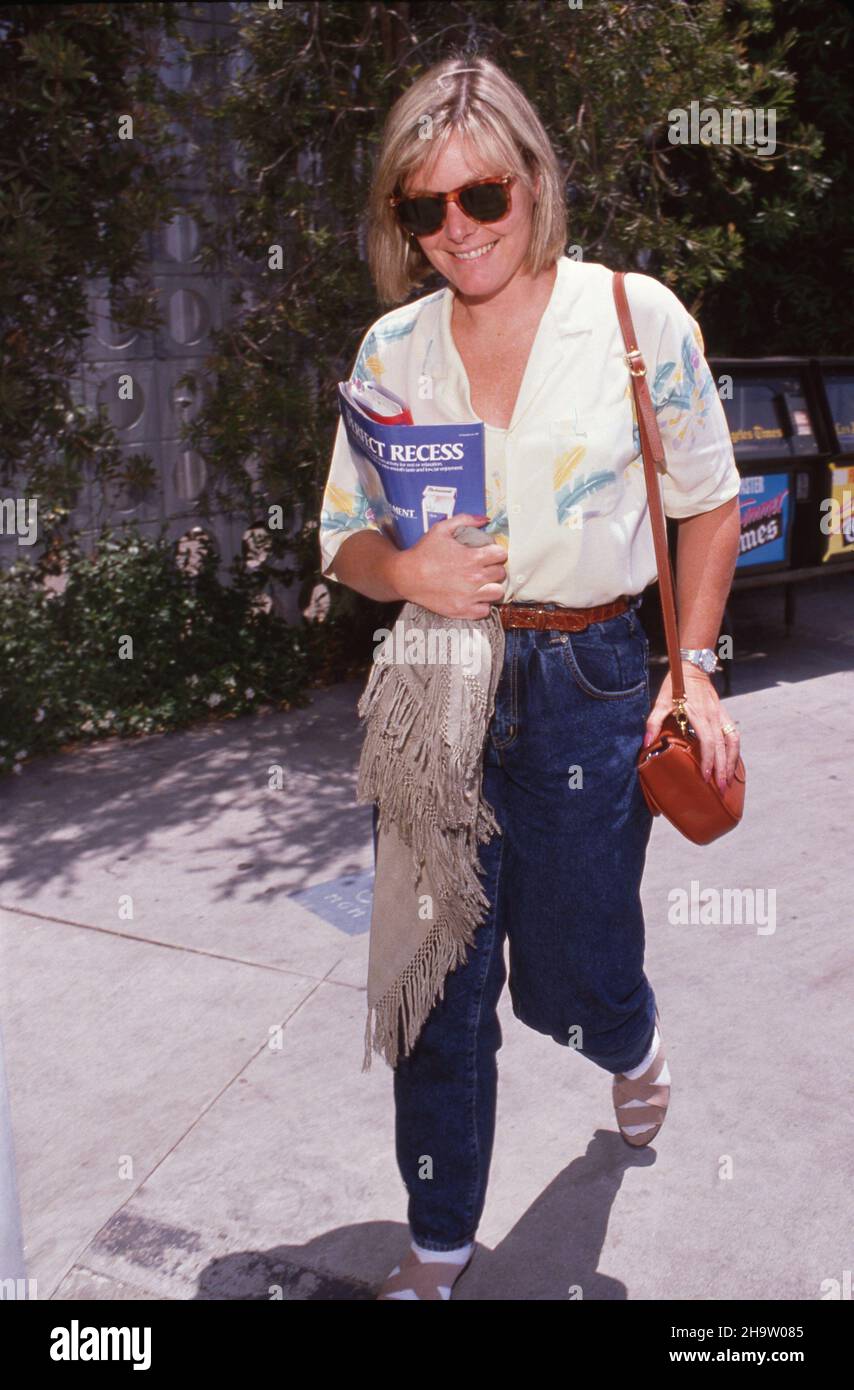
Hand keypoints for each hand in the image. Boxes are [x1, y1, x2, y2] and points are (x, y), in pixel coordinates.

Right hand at [392, 513, 506, 618]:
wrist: (405, 577)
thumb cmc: (423, 552)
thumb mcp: (441, 529)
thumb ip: (465, 520)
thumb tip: (485, 519)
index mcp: (472, 558)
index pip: (501, 555)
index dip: (496, 552)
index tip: (489, 554)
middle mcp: (474, 578)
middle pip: (500, 573)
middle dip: (494, 568)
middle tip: (484, 568)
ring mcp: (469, 596)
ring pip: (497, 593)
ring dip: (491, 587)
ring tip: (482, 584)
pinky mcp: (462, 610)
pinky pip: (485, 610)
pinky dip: (482, 604)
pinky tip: (474, 597)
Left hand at [644, 662, 740, 790]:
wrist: (692, 669)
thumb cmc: (674, 686)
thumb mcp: (660, 703)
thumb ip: (653, 722)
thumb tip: (647, 742)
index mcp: (698, 715)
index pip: (708, 742)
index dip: (708, 760)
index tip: (706, 777)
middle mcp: (713, 717)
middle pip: (722, 746)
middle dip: (722, 769)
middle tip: (720, 789)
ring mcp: (721, 716)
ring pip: (733, 742)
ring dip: (732, 762)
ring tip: (729, 780)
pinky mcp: (725, 715)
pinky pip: (734, 735)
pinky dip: (735, 751)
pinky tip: (732, 764)